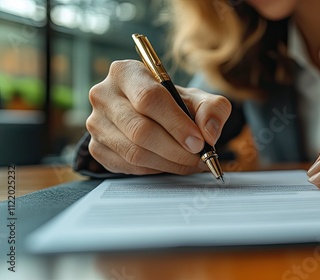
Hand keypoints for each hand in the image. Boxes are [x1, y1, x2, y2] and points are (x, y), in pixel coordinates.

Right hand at [86, 60, 231, 174]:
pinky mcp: (96, 148)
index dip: (176, 124)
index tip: (199, 142)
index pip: (148, 99)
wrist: (152, 116)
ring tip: (190, 162)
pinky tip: (170, 164)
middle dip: (176, 149)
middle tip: (199, 157)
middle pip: (140, 129)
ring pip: (134, 152)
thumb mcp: (198, 99)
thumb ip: (213, 109)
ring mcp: (95, 123)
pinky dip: (155, 169)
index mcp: (126, 72)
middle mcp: (103, 94)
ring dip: (168, 163)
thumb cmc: (174, 104)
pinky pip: (128, 166)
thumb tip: (209, 132)